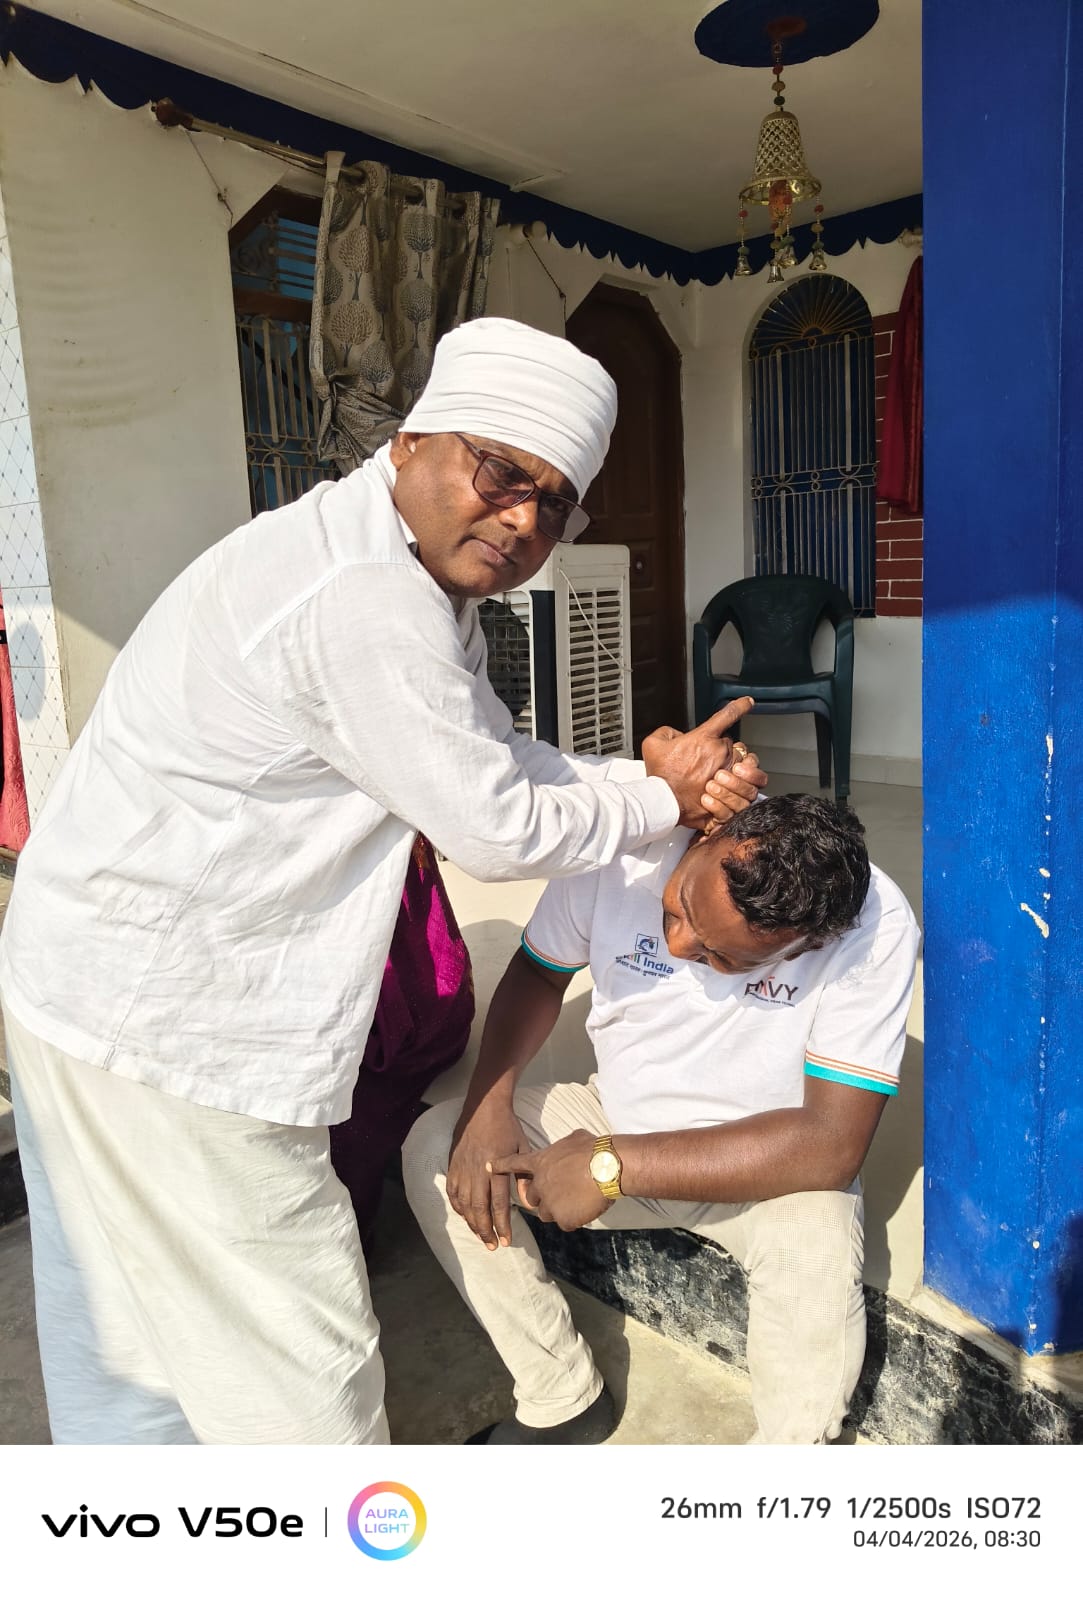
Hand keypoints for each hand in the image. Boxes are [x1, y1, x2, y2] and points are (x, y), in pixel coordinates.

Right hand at [447, 1100, 529, 1248]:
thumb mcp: (522, 1147)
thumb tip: (526, 1201)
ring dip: (472, 1222)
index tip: (506, 1241)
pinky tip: (465, 1215)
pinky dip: (458, 1206)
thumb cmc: (507, 1126)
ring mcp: (463, 1168)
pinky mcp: (454, 1163)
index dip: (502, 1225)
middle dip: (485, 1230)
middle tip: (492, 1245)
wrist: (484, 1106)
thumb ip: (523, 1175)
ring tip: (480, 1235)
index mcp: (496, 1167)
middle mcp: (477, 1170)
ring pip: (464, 1203)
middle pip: (479, 1209)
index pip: (498, 1204)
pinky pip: (453, 1191)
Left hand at [487, 1129, 611, 1231]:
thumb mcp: (574, 1139)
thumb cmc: (593, 1149)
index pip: (513, 1164)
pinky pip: (564, 1222)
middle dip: (541, 1197)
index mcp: (540, 1162)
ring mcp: (549, 1203)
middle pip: (530, 1198)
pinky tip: (585, 1207)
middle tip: (559, 1193)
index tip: (488, 1167)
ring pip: (546, 1213)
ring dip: (557, 1209)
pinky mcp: (562, 1218)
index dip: (500, 1166)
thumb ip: (563, 1148)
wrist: (606, 1167)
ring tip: (576, 1200)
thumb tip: (567, 1148)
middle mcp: (539, 1184)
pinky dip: (573, 1218)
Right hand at [642, 698, 763, 828]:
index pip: (728, 715)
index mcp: (704, 738)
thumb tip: (677, 736)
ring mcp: (728, 773)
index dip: (740, 705)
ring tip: (721, 776)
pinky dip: (738, 787)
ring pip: (745, 764)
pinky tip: (727, 791)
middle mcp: (720, 753)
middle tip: (707, 760)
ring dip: (735, 768)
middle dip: (724, 749)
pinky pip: (745, 786)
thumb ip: (668, 732)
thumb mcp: (653, 743)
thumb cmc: (660, 776)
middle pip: (734, 743)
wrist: (664, 803)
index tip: (748, 702)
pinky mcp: (730, 791)